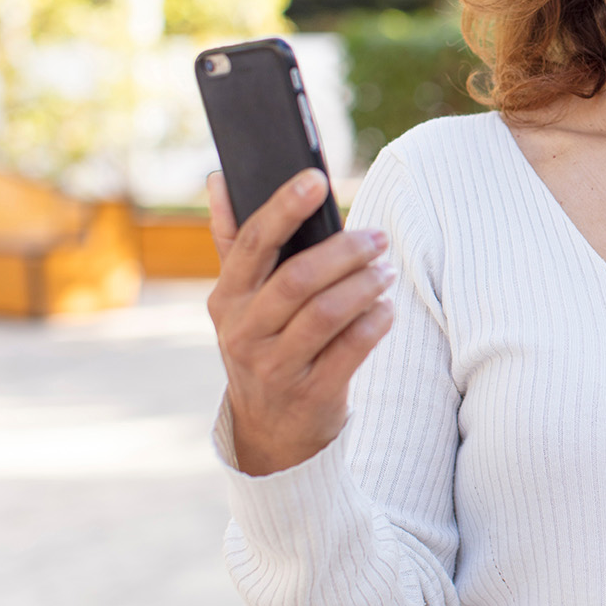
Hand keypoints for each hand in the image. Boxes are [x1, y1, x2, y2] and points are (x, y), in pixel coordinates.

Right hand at [206, 169, 396, 475]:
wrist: (269, 427)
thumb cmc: (263, 341)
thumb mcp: (240, 298)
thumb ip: (233, 240)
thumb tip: (220, 178)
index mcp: (227, 298)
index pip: (253, 243)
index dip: (284, 208)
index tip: (316, 179)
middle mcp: (244, 332)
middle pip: (298, 279)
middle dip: (344, 252)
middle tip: (378, 239)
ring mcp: (275, 367)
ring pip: (327, 313)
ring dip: (364, 285)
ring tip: (386, 271)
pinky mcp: (311, 394)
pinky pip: (351, 350)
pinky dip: (374, 323)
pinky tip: (386, 309)